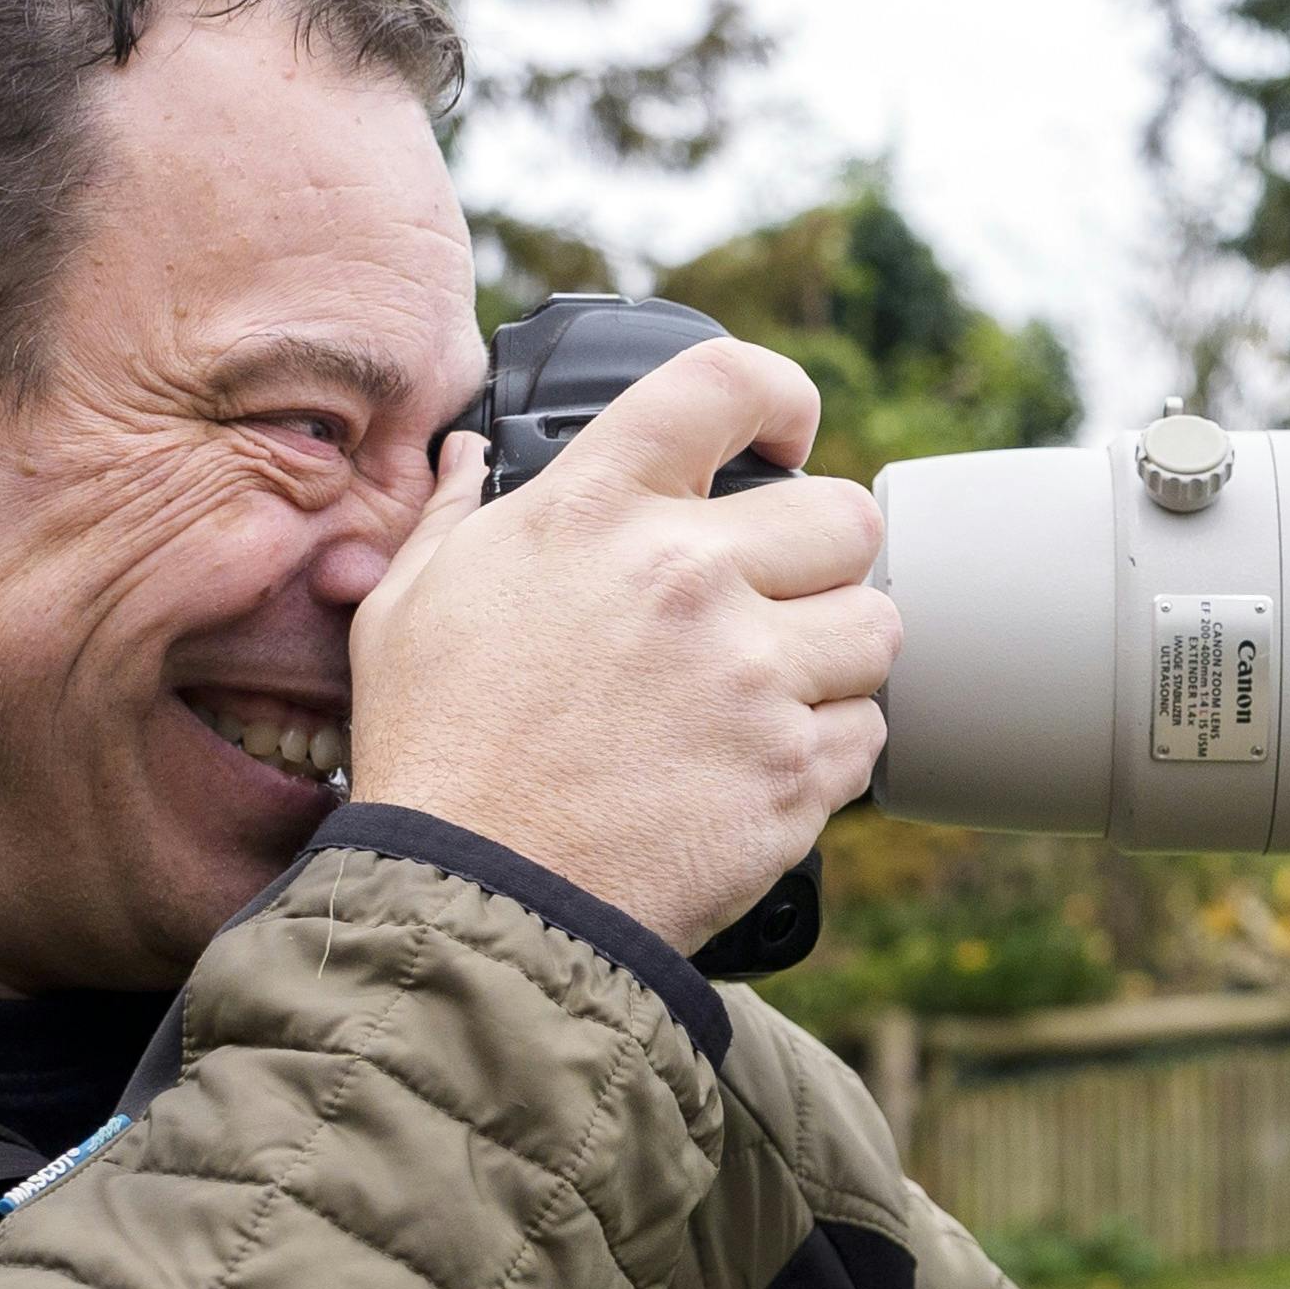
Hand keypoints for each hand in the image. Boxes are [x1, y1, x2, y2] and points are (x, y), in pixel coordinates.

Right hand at [344, 339, 898, 948]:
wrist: (474, 903)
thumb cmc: (437, 754)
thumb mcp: (411, 606)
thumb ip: (458, 514)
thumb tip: (472, 454)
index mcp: (597, 512)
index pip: (725, 385)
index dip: (779, 397)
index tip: (785, 438)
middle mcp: (688, 577)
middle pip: (846, 514)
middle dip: (823, 552)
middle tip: (777, 595)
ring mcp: (752, 677)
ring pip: (878, 625)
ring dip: (839, 654)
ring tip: (773, 688)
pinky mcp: (793, 773)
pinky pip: (869, 733)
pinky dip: (832, 749)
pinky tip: (763, 763)